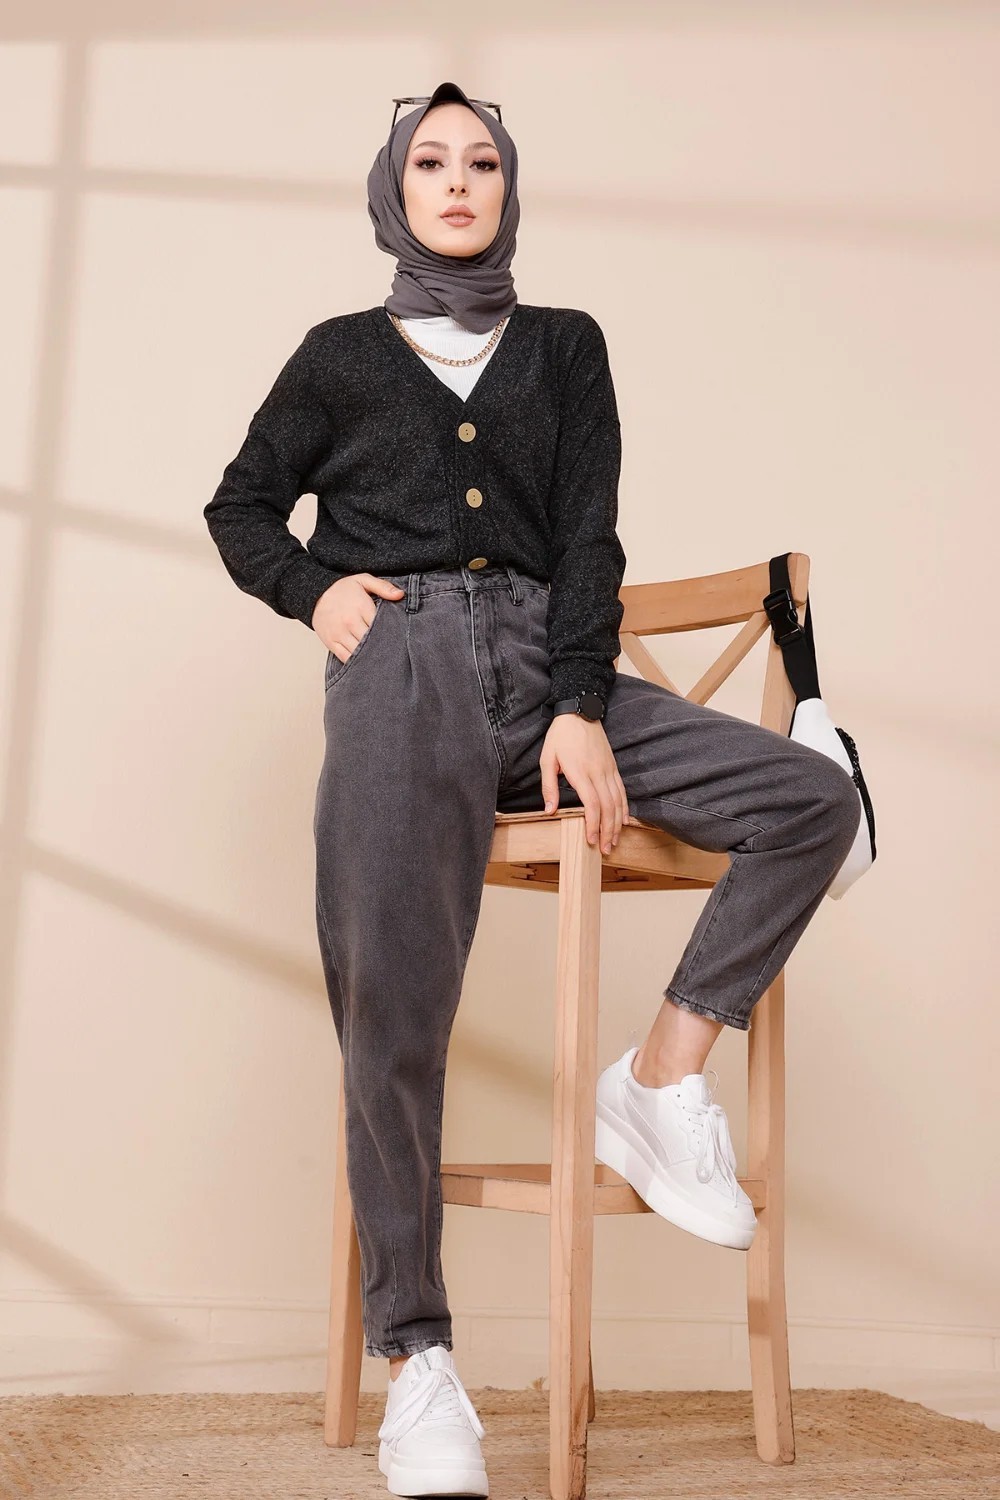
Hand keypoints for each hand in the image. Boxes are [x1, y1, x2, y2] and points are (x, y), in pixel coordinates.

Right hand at [312, 573, 405, 660]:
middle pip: (372, 641)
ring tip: (382, 659)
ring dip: (371, 656)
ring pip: (359, 652)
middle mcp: (350, 622)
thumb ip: (383, 586)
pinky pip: (346, 658)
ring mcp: (339, 634)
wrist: (315, 594)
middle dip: (383, 647)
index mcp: (361, 607)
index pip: (381, 625)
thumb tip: (400, 595)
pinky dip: (356, 662)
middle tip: (393, 651)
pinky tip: (366, 662)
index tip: (399, 638)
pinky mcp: (331, 642)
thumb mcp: (363, 580)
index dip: (391, 633)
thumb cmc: (342, 589)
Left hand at [540, 713, 629, 855]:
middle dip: (608, 831)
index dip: (593, 825)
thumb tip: (550, 810)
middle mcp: (598, 773)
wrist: (580, 711)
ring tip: (615, 841)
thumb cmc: (560, 736)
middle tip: (605, 849)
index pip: (592, 805)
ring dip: (617, 824)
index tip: (591, 840)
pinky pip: (622, 791)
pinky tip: (624, 820)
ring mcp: (608, 770)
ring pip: (618, 801)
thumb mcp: (547, 759)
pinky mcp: (613, 767)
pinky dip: (625, 808)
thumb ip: (549, 786)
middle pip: (608, 808)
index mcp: (580, 773)